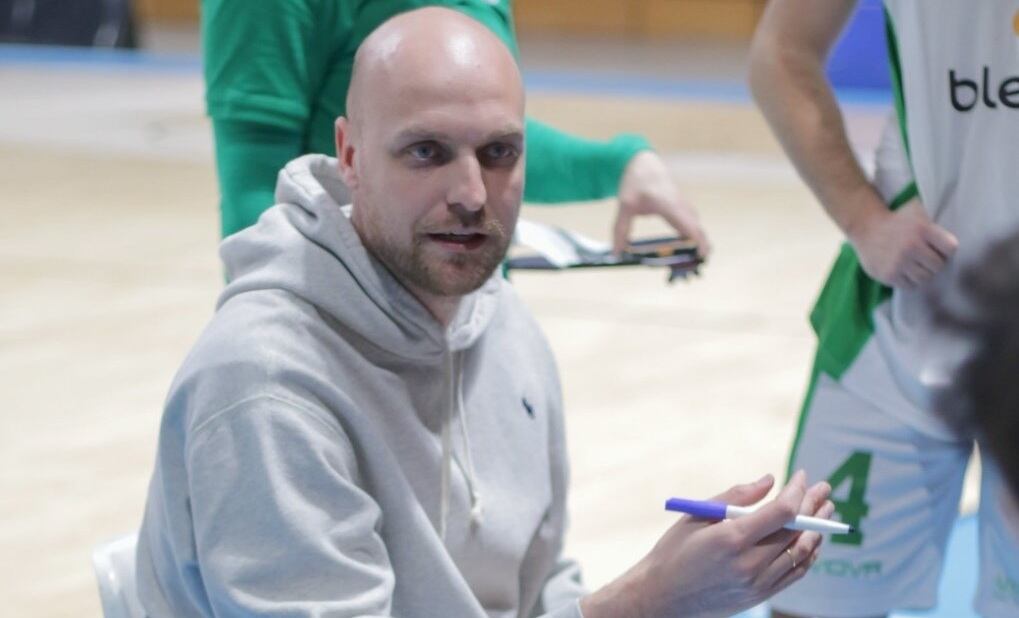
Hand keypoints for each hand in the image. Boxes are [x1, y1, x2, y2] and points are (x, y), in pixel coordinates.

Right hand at [581, 471, 831, 617]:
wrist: (664, 595)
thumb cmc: (675, 549)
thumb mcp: (698, 515)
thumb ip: (736, 496)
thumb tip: (769, 480)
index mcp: (731, 539)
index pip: (781, 512)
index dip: (797, 491)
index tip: (801, 476)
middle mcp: (749, 563)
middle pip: (796, 531)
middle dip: (813, 506)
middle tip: (823, 488)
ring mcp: (757, 583)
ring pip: (800, 553)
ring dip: (817, 530)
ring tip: (826, 510)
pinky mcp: (759, 595)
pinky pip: (794, 573)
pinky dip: (808, 555)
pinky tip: (813, 540)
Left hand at [615, 150, 710, 258]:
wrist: (643, 163)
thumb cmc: (635, 183)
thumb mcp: (624, 206)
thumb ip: (620, 231)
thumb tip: (617, 253)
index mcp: (668, 204)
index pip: (688, 224)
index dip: (697, 240)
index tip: (702, 254)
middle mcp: (679, 205)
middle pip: (696, 228)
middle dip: (701, 246)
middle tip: (698, 265)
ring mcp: (682, 206)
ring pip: (696, 226)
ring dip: (698, 241)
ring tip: (693, 261)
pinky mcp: (681, 208)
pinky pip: (691, 223)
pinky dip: (693, 235)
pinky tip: (687, 249)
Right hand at [848, 198, 957, 287]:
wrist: (865, 226)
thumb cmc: (897, 219)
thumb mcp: (918, 210)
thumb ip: (937, 217)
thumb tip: (963, 219)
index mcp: (922, 229)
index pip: (951, 249)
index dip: (946, 249)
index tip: (938, 246)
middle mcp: (911, 246)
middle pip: (938, 266)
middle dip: (934, 262)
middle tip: (925, 257)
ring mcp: (898, 262)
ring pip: (925, 278)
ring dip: (922, 273)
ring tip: (914, 264)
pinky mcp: (888, 275)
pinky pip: (909, 286)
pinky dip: (909, 280)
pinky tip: (903, 270)